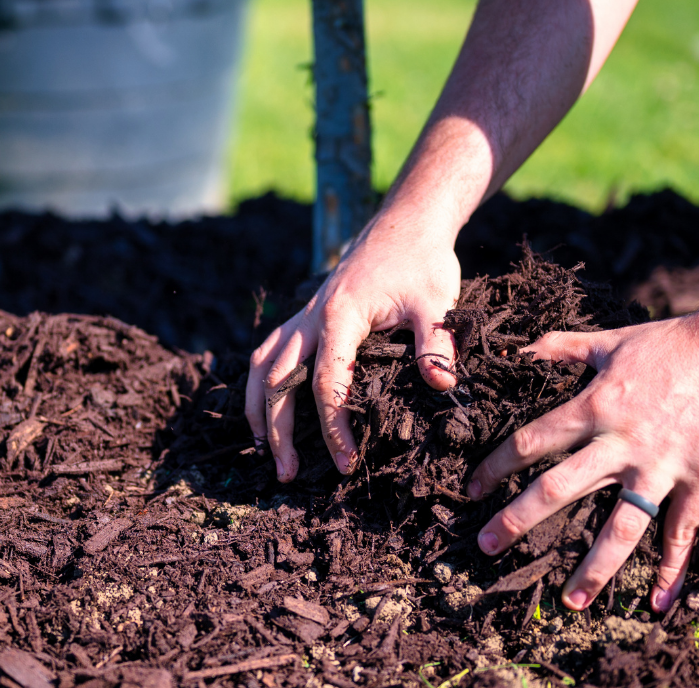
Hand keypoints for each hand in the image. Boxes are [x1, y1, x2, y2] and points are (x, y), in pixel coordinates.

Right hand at [245, 210, 462, 481]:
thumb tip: (441, 385)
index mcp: (340, 317)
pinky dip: (261, 383)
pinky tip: (265, 409)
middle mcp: (311, 317)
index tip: (346, 463)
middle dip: (278, 431)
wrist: (406, 223)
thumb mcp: (437, 301)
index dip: (333, 427)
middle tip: (287, 475)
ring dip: (258, 410)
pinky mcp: (306, 315)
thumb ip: (437, 344)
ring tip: (263, 451)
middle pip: (278, 380)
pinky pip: (269, 351)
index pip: (326, 383)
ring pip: (262, 365)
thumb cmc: (423, 262)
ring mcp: (304, 315)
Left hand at [465, 311, 698, 612]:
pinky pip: (681, 531)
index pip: (531, 442)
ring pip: (620, 526)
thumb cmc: (676, 340)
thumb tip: (520, 350)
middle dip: (518, 520)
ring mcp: (662, 466)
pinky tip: (658, 602)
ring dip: (594, 567)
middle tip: (487, 547)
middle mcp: (622, 442)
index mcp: (595, 406)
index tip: (472, 489)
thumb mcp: (613, 339)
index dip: (496, 466)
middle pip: (558, 488)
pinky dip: (672, 569)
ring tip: (572, 602)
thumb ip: (563, 347)